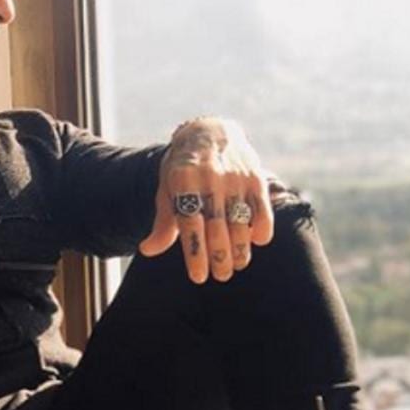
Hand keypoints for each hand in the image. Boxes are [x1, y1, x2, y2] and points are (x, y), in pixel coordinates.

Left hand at [138, 116, 273, 282]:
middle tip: (220, 276)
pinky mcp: (255, 178)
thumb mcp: (168, 188)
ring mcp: (235, 178)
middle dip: (219, 257)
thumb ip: (163, 221)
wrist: (211, 131)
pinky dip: (261, 229)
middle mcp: (210, 178)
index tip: (198, 277)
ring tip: (236, 265)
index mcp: (182, 180)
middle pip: (216, 227)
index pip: (189, 223)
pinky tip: (254, 242)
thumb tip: (148, 250)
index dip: (195, 253)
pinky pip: (262, 210)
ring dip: (240, 249)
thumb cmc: (184, 168)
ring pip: (240, 223)